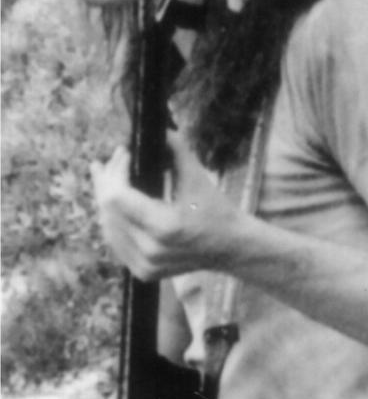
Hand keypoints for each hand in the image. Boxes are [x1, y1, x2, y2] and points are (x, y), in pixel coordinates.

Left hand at [91, 150, 259, 282]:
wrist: (232, 248)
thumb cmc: (218, 210)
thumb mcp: (199, 178)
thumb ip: (176, 150)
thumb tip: (157, 128)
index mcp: (166, 227)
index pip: (117, 197)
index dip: (115, 172)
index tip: (124, 154)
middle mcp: (152, 249)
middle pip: (108, 209)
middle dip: (106, 181)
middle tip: (111, 161)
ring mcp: (145, 263)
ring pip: (106, 224)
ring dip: (105, 199)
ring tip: (107, 177)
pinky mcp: (142, 271)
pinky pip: (114, 240)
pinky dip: (112, 219)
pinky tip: (113, 204)